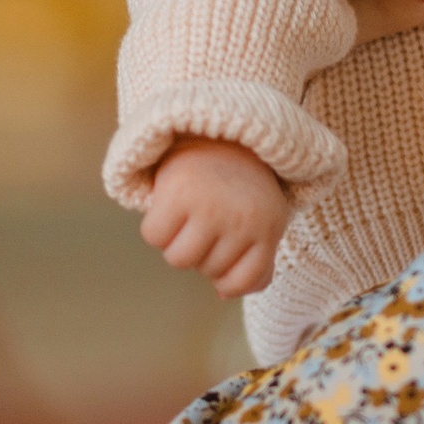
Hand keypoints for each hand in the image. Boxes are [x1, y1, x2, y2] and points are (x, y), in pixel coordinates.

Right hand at [142, 138, 291, 296]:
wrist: (218, 129)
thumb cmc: (239, 184)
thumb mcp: (262, 218)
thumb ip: (256, 261)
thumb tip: (223, 294)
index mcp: (269, 227)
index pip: (240, 283)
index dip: (225, 275)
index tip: (225, 245)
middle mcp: (243, 220)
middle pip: (205, 270)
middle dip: (202, 248)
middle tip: (207, 214)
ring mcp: (211, 207)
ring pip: (178, 259)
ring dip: (176, 241)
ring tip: (188, 211)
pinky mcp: (178, 192)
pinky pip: (154, 236)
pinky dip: (156, 226)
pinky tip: (169, 203)